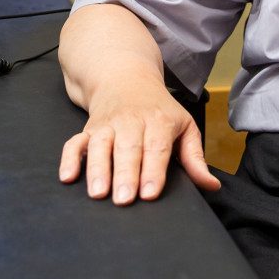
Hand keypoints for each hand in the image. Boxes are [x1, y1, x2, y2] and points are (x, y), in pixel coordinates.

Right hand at [58, 86, 220, 205]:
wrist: (126, 78)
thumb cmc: (159, 109)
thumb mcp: (184, 126)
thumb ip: (195, 159)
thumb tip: (211, 186)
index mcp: (158, 121)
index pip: (156, 148)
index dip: (153, 171)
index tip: (149, 194)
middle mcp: (131, 121)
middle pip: (127, 148)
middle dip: (125, 174)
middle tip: (124, 200)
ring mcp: (107, 125)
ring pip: (99, 145)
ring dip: (97, 169)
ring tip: (98, 193)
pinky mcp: (88, 129)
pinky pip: (74, 142)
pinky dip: (68, 158)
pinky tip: (67, 177)